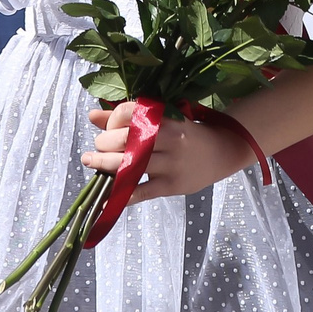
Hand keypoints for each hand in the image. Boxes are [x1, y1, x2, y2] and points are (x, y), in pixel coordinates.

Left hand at [84, 106, 253, 199]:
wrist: (222, 151)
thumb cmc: (187, 133)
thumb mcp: (163, 119)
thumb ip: (128, 118)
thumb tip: (92, 117)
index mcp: (167, 118)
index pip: (130, 113)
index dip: (112, 119)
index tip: (108, 126)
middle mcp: (170, 140)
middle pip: (126, 140)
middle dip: (104, 143)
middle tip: (97, 148)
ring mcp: (171, 165)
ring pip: (130, 166)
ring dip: (104, 164)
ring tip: (90, 161)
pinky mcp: (171, 186)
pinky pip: (141, 192)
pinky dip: (120, 196)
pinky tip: (104, 198)